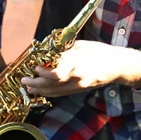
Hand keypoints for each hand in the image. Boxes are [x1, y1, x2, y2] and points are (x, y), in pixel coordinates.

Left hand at [21, 40, 140, 97]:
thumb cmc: (99, 52)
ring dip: (40, 90)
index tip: (34, 67)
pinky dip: (49, 92)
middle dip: (35, 84)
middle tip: (24, 81)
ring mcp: (78, 86)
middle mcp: (77, 78)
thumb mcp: (80, 46)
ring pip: (55, 92)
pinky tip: (41, 90)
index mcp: (77, 64)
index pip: (56, 74)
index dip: (42, 73)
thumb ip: (63, 51)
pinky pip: (61, 93)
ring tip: (28, 87)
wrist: (116, 66)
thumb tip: (45, 51)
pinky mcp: (79, 90)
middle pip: (52, 85)